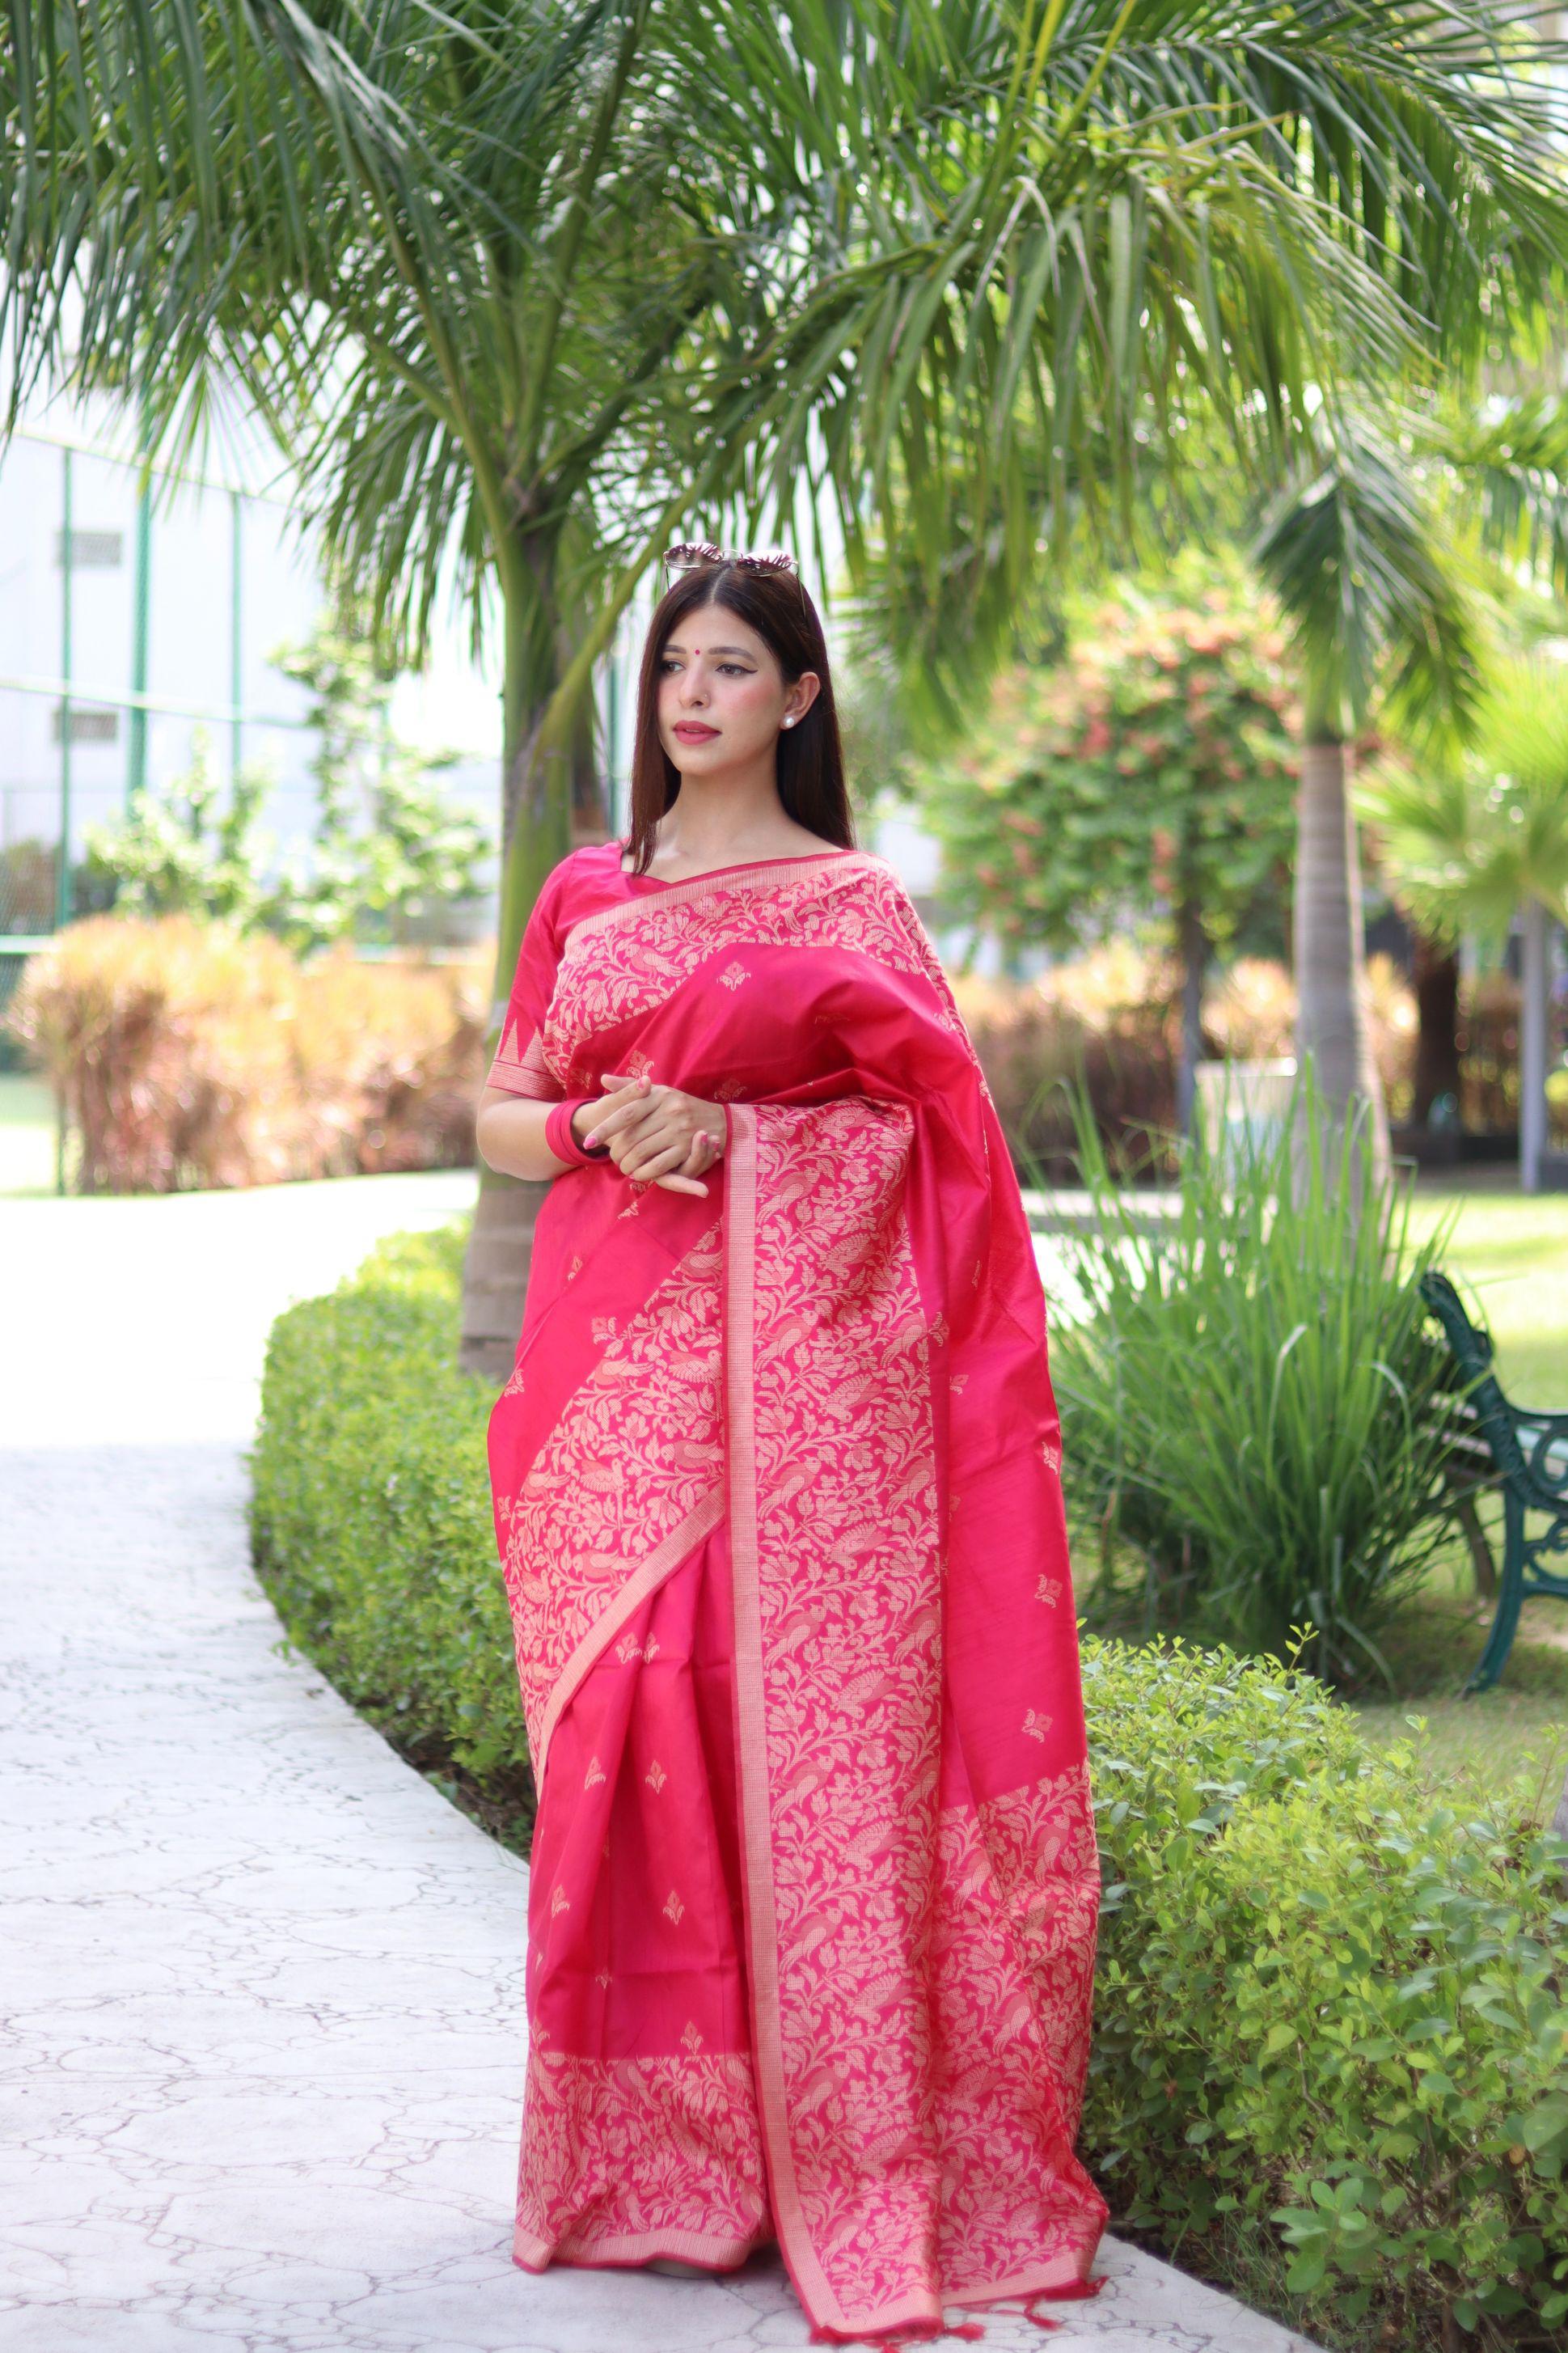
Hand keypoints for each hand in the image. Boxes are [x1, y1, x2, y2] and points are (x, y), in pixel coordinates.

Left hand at [582, 1069, 726, 1195]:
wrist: (718, 1120)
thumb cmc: (680, 1106)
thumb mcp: (658, 1092)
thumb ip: (630, 1088)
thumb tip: (604, 1079)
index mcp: (658, 1095)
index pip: (625, 1113)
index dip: (605, 1128)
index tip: (588, 1140)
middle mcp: (669, 1110)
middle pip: (631, 1137)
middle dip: (617, 1152)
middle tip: (612, 1159)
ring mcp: (680, 1130)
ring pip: (642, 1153)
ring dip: (629, 1165)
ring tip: (624, 1167)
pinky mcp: (688, 1148)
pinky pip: (659, 1165)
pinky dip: (645, 1173)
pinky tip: (639, 1174)